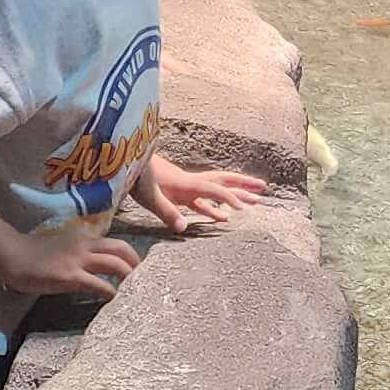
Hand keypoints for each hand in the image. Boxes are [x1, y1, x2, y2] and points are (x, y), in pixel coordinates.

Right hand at [30, 217, 141, 301]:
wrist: (13, 256)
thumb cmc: (33, 253)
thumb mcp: (61, 245)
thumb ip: (79, 252)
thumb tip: (93, 265)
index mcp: (83, 237)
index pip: (114, 243)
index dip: (130, 255)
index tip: (137, 267)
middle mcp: (84, 245)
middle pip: (121, 249)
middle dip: (137, 264)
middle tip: (145, 279)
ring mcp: (78, 260)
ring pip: (115, 264)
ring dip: (129, 277)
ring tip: (136, 290)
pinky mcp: (70, 276)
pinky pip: (99, 284)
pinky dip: (111, 293)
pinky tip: (115, 300)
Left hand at [138, 152, 268, 233]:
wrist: (124, 161)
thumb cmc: (135, 177)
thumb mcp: (149, 197)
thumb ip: (166, 211)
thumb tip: (182, 227)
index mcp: (188, 183)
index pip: (216, 190)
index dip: (231, 198)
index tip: (245, 208)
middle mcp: (192, 182)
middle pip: (224, 182)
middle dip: (245, 185)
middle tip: (264, 189)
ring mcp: (187, 187)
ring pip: (217, 189)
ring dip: (235, 194)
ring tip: (253, 202)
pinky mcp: (179, 193)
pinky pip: (203, 202)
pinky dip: (215, 208)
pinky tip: (223, 218)